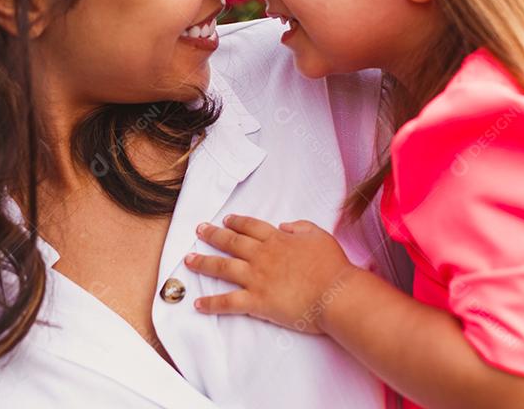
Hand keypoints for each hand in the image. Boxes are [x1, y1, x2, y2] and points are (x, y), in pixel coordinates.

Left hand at [184, 214, 356, 334]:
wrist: (335, 293)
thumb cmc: (332, 266)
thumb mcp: (319, 235)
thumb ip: (300, 227)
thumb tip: (284, 226)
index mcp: (277, 240)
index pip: (251, 227)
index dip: (236, 222)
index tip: (226, 220)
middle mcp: (262, 256)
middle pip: (231, 242)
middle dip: (212, 235)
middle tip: (199, 230)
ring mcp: (257, 278)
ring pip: (223, 268)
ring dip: (203, 263)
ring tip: (188, 260)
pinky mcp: (257, 301)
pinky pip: (228, 302)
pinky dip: (211, 303)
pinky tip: (198, 304)